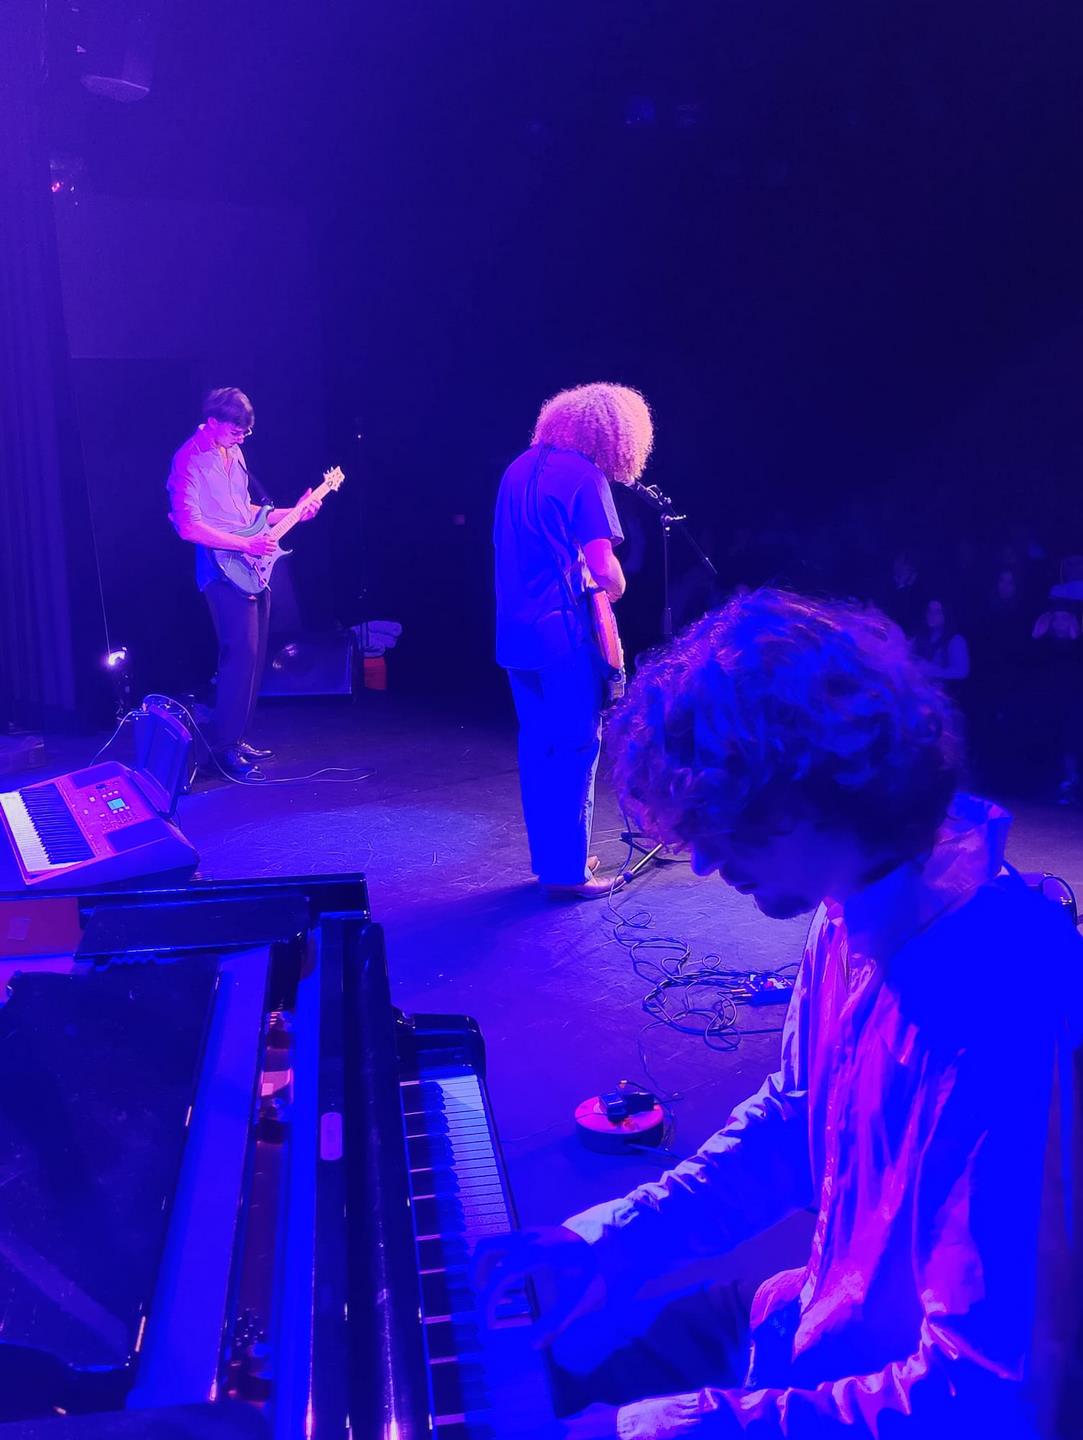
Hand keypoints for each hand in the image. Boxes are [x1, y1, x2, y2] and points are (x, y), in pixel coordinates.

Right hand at [242, 532, 276, 556]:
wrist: (247, 544)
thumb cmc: (251, 540)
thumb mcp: (259, 536)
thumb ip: (264, 537)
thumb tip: (267, 536)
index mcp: (265, 538)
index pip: (274, 539)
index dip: (273, 541)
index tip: (272, 542)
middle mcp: (266, 543)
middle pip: (275, 545)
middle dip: (274, 546)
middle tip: (272, 547)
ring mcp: (265, 548)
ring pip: (274, 550)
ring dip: (272, 550)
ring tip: (270, 550)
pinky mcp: (263, 552)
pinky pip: (270, 554)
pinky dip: (270, 554)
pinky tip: (269, 553)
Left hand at [297, 487, 321, 521]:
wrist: (295, 512)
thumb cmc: (300, 505)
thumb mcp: (303, 499)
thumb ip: (307, 495)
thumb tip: (310, 489)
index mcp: (314, 503)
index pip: (319, 501)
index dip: (319, 498)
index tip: (317, 496)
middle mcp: (315, 508)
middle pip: (319, 504)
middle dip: (317, 501)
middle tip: (313, 499)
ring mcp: (314, 512)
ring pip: (316, 508)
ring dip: (312, 505)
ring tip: (307, 504)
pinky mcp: (311, 516)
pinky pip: (313, 512)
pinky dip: (310, 509)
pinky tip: (306, 508)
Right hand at [473, 1226, 602, 1347]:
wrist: (614, 1238)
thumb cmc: (597, 1271)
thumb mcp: (582, 1300)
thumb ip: (557, 1323)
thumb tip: (532, 1346)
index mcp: (540, 1255)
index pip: (503, 1274)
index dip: (490, 1299)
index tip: (488, 1324)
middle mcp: (530, 1238)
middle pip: (487, 1247)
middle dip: (477, 1274)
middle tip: (480, 1299)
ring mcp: (530, 1232)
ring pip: (494, 1242)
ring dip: (485, 1265)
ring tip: (490, 1292)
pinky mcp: (534, 1233)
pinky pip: (505, 1242)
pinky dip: (497, 1259)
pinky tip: (509, 1279)